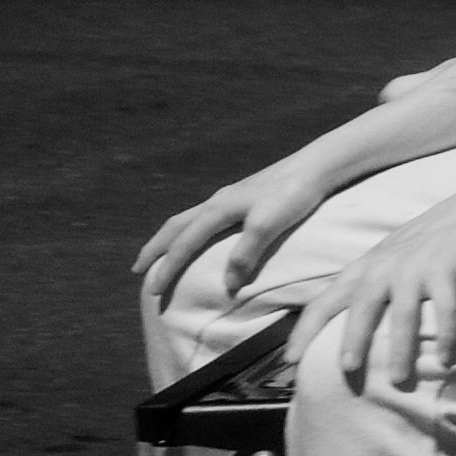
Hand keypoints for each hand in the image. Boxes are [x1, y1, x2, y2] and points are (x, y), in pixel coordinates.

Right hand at [134, 164, 322, 321]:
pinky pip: (206, 215)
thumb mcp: (268, 226)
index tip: (152, 290)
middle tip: (138, 269)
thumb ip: (245, 254)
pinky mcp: (244, 195)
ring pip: (188, 218)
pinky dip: (192, 229)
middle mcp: (217, 200)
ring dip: (171, 238)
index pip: (184, 244)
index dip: (167, 268)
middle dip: (155, 250)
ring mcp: (230, 196)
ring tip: (162, 253)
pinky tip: (202, 234)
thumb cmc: (294, 195)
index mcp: (218, 209)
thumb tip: (227, 287)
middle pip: (175, 227)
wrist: (318, 166)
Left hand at [285, 185, 455, 399]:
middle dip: (352, 339)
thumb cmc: (427, 240)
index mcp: (364, 268)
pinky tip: (446, 359)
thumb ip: (367, 283)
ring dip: (400, 347)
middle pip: (361, 307)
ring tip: (399, 379)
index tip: (290, 360)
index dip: (305, 331)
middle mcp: (384, 268)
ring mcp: (415, 268)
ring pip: (402, 313)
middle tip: (347, 370)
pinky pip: (444, 308)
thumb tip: (349, 324)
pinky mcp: (446, 271)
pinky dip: (446, 334)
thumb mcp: (386, 257)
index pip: (324, 301)